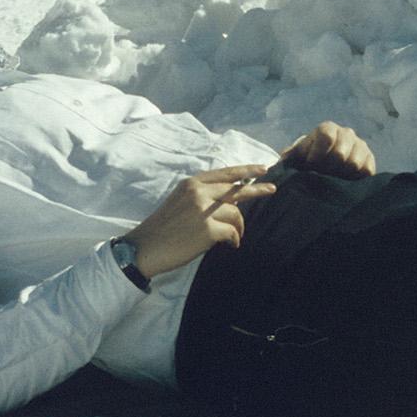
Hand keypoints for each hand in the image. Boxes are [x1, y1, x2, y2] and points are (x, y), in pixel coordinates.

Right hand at [131, 164, 275, 278]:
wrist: (145, 247)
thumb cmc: (162, 227)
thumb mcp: (179, 200)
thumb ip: (201, 195)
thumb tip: (228, 200)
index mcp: (192, 183)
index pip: (225, 173)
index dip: (246, 170)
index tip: (263, 168)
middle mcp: (199, 192)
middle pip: (236, 189)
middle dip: (257, 189)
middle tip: (272, 189)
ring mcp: (203, 210)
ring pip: (236, 213)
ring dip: (239, 227)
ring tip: (236, 236)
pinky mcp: (207, 229)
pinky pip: (232, 232)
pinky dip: (234, 239)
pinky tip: (231, 244)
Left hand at [279, 121, 375, 178]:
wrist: (328, 165)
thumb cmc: (310, 159)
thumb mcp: (297, 157)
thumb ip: (288, 158)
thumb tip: (275, 165)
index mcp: (327, 128)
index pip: (326, 136)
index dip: (317, 154)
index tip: (311, 166)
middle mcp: (346, 133)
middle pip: (340, 153)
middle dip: (328, 168)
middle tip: (322, 176)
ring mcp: (360, 146)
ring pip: (353, 163)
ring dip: (341, 175)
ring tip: (333, 179)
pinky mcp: (370, 160)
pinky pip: (366, 170)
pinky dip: (354, 179)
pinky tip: (345, 181)